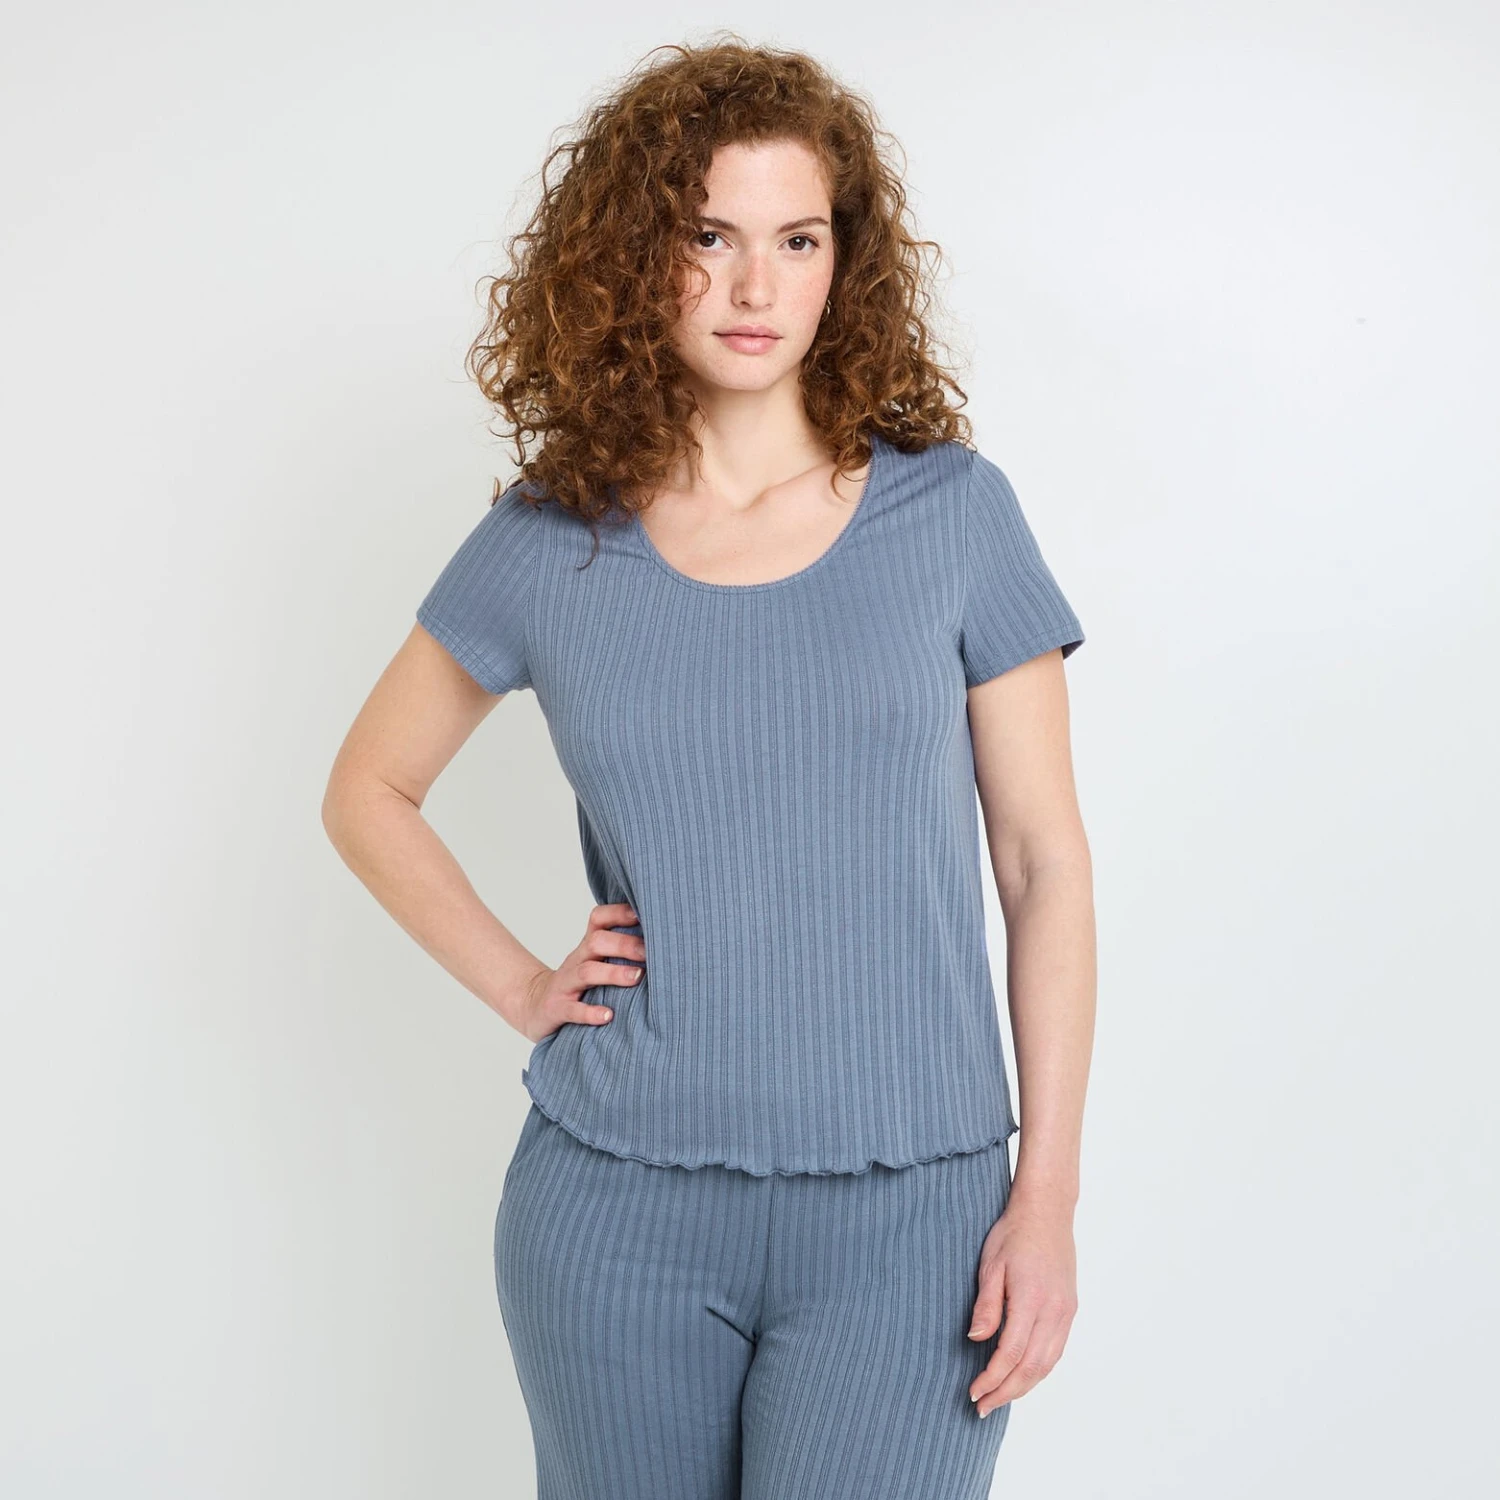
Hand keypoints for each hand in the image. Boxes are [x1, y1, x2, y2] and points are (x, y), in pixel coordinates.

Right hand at [514, 902, 645, 1042]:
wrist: (535, 1006)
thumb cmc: (578, 984)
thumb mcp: (595, 962)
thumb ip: (621, 951)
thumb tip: (667, 943)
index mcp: (588, 948)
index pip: (599, 919)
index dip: (620, 913)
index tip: (644, 915)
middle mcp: (577, 961)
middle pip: (596, 941)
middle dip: (624, 944)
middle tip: (649, 953)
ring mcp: (565, 984)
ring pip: (587, 972)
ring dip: (613, 973)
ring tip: (636, 977)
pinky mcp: (557, 1009)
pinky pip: (572, 1010)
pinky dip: (590, 1013)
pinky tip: (608, 1016)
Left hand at [965, 1187, 1077, 1417]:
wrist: (1047, 1212)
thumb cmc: (1014, 1234)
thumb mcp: (991, 1264)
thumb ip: (986, 1305)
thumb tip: (976, 1340)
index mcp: (1031, 1299)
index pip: (1010, 1353)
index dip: (992, 1378)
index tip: (973, 1391)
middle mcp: (1054, 1311)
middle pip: (1031, 1366)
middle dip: (1006, 1391)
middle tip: (982, 1407)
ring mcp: (1066, 1312)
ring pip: (1047, 1364)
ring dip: (1023, 1386)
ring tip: (1000, 1398)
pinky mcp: (1070, 1310)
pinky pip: (1056, 1351)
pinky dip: (1038, 1370)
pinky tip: (1023, 1377)